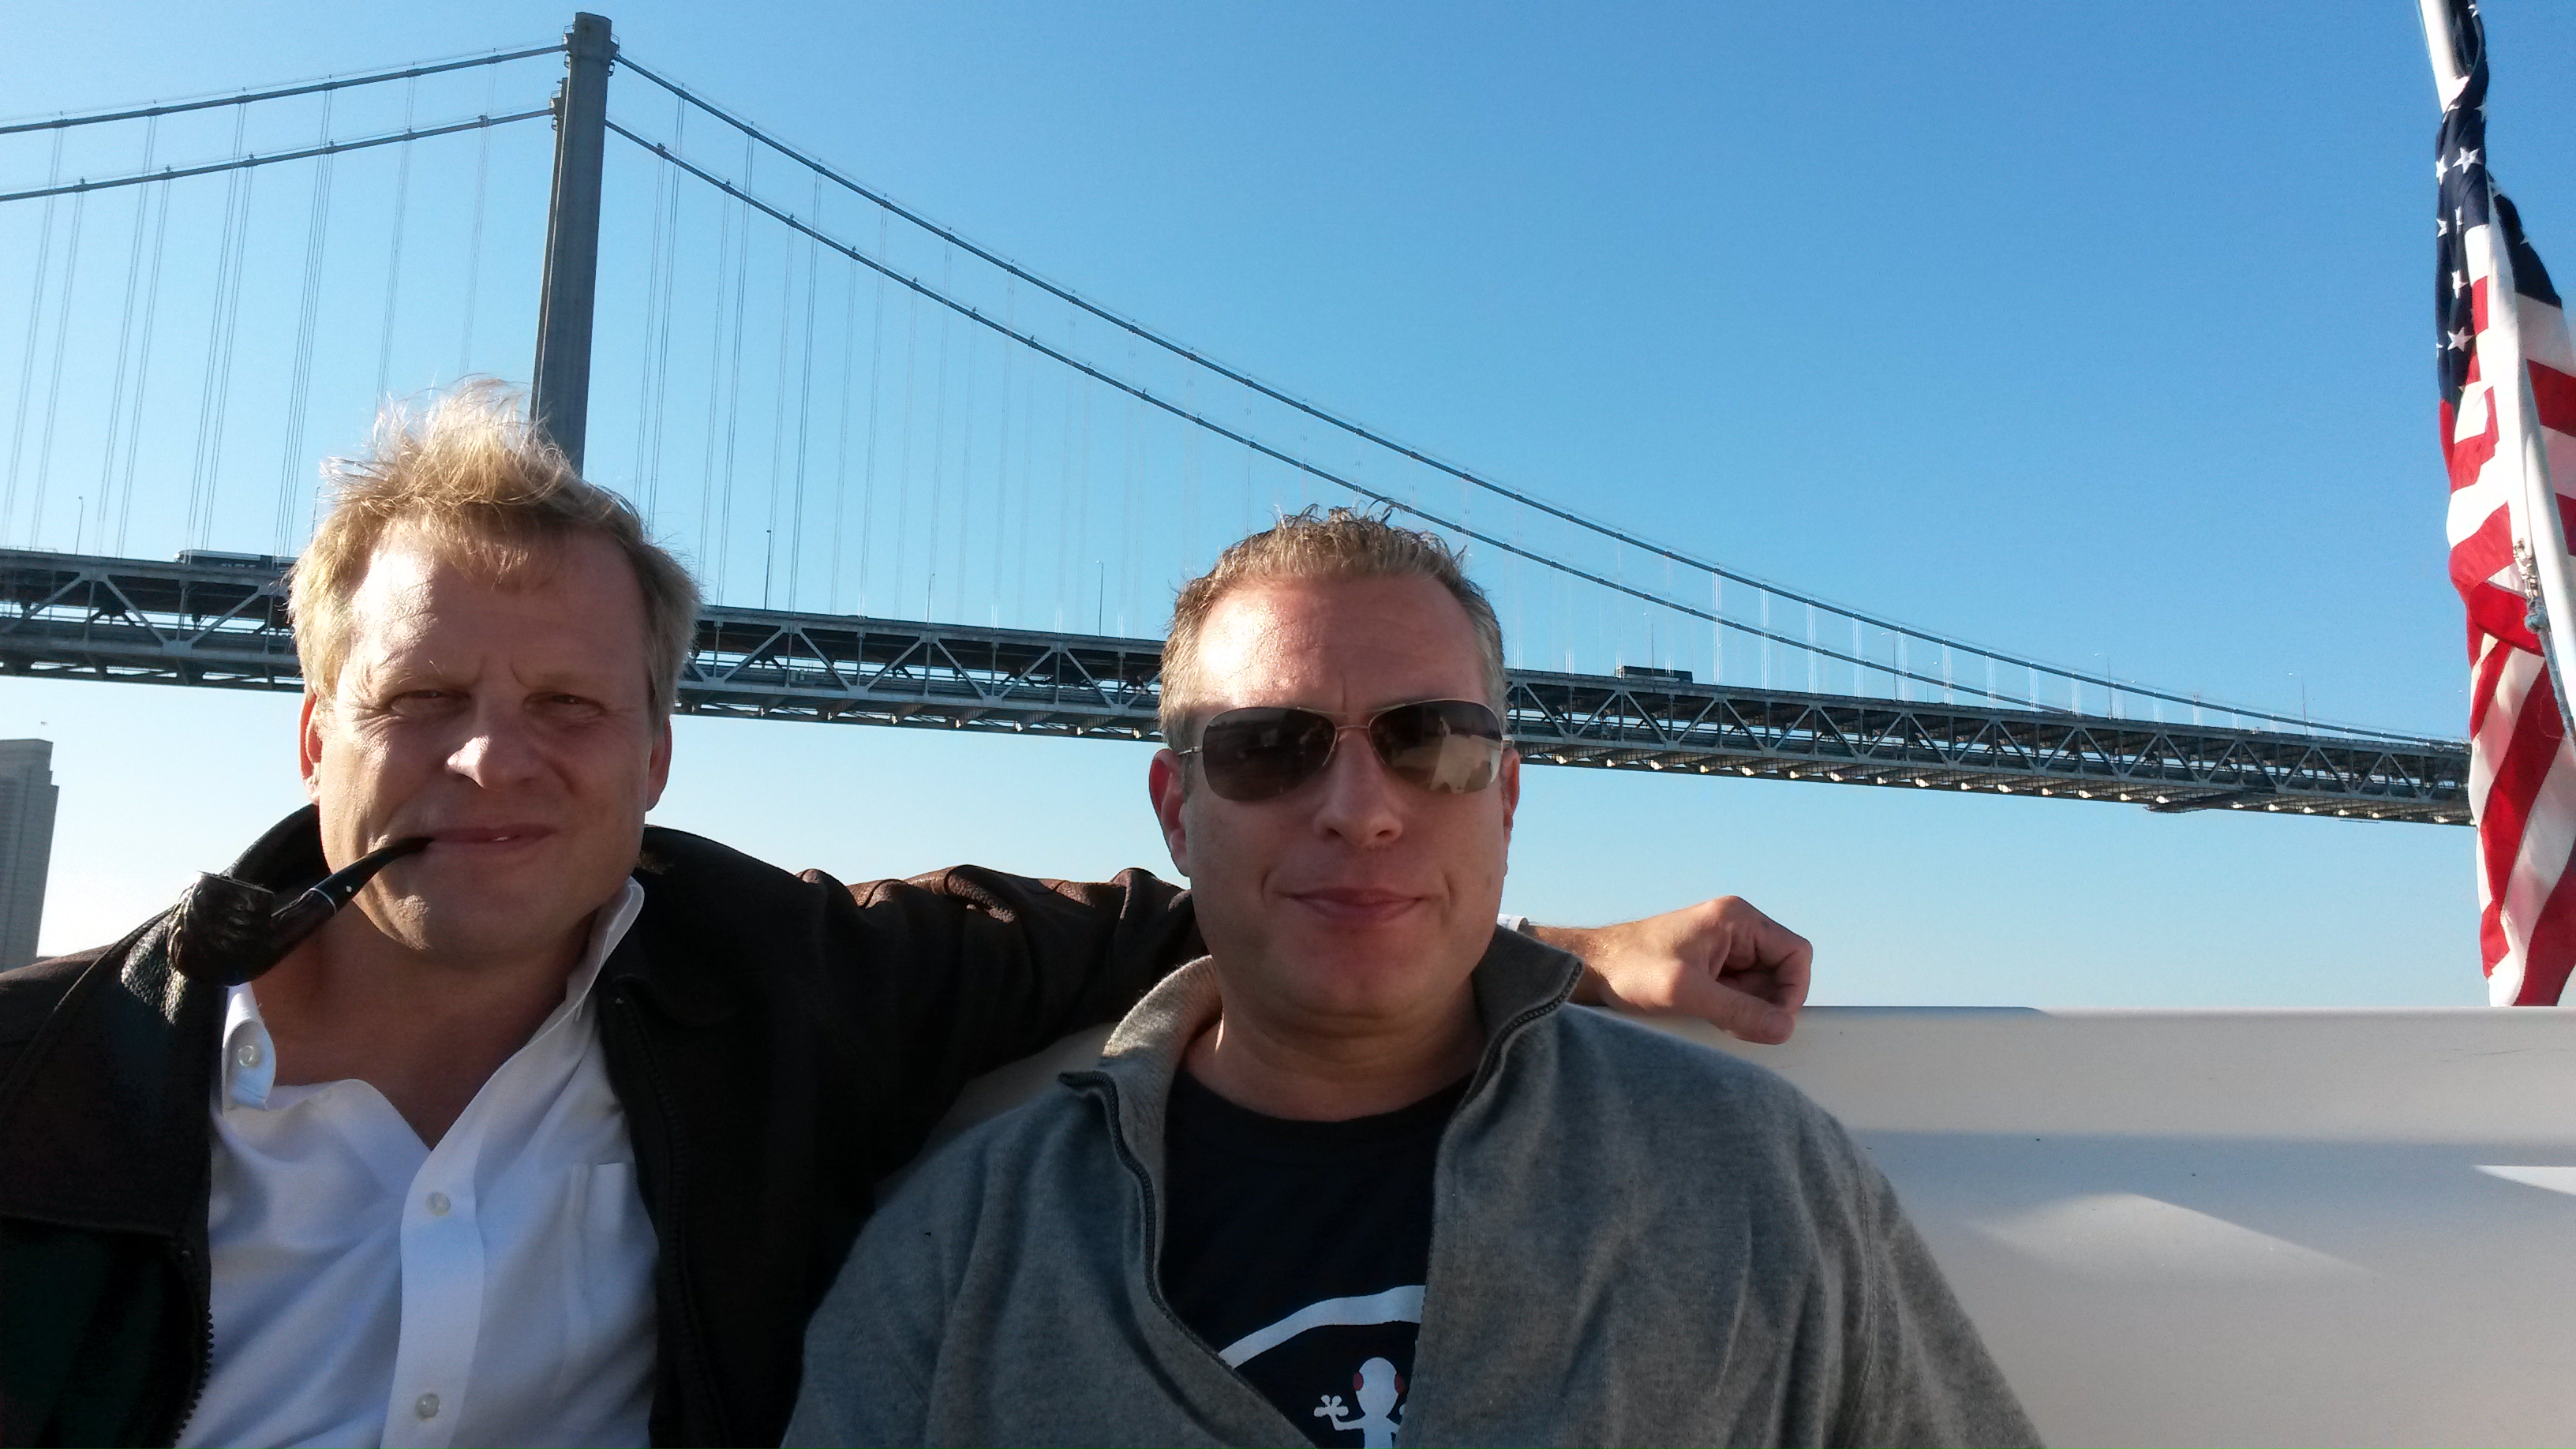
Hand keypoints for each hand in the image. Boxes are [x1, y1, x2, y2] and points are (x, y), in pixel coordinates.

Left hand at [1530, 897, 1811, 1043]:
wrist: (1590, 968)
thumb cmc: (1629, 968)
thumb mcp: (1686, 992)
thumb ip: (1738, 1011)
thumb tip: (1783, 1028)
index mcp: (1737, 919)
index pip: (1796, 954)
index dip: (1792, 991)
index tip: (1772, 1020)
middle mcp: (1735, 929)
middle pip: (1781, 973)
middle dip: (1766, 1004)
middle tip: (1735, 1022)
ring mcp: (1723, 948)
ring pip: (1761, 987)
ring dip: (1747, 1009)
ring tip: (1711, 1015)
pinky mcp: (1710, 968)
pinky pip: (1739, 994)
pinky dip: (1731, 1010)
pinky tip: (1704, 1014)